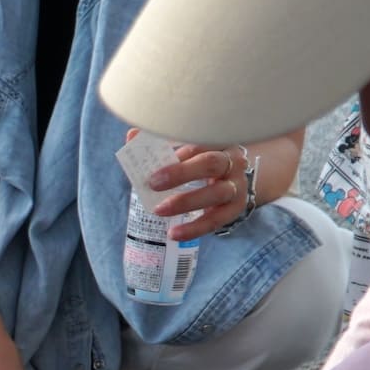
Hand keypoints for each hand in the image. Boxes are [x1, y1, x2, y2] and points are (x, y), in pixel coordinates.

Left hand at [129, 130, 254, 241]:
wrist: (234, 178)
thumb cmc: (203, 160)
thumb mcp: (187, 148)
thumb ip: (161, 142)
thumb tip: (132, 136)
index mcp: (218, 140)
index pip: (200, 141)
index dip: (177, 150)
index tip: (154, 159)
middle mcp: (232, 161)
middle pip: (211, 163)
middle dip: (181, 173)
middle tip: (153, 183)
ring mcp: (237, 185)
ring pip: (216, 193)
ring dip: (186, 202)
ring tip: (159, 210)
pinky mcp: (235, 208)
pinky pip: (216, 220)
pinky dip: (195, 228)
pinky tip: (174, 233)